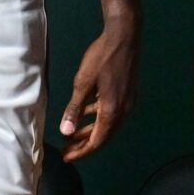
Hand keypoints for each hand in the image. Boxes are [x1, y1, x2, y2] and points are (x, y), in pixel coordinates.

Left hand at [57, 20, 138, 161]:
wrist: (124, 36)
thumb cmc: (101, 57)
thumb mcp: (83, 83)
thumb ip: (74, 109)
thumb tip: (65, 131)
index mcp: (112, 110)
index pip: (97, 141)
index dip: (82, 152)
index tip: (67, 158)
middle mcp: (124, 110)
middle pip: (104, 136)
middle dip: (84, 145)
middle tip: (67, 150)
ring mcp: (128, 102)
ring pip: (108, 125)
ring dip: (90, 131)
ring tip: (72, 135)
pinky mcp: (128, 94)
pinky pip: (112, 113)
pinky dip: (98, 118)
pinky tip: (86, 115)